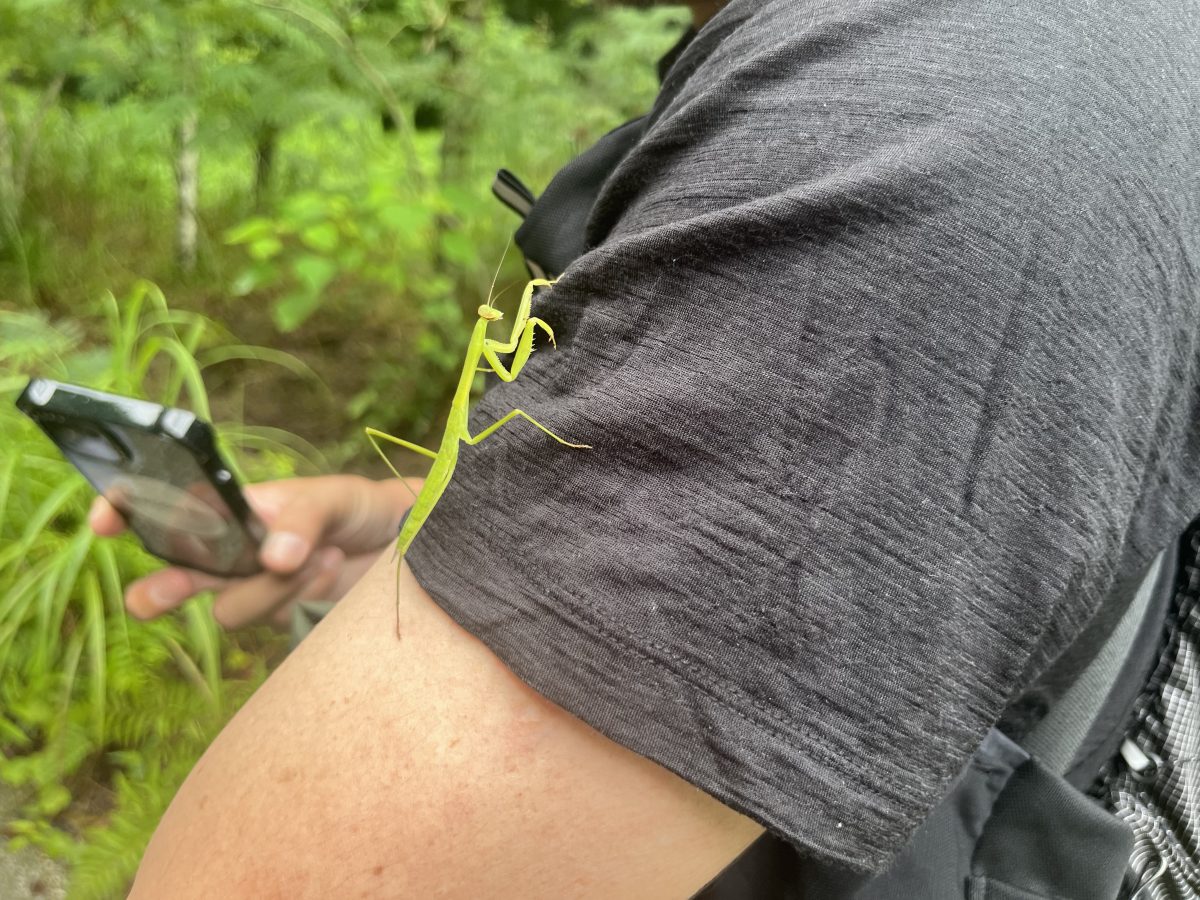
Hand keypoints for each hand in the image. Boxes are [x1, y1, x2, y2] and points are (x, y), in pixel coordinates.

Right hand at [88, 475, 419, 628]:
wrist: (408, 548)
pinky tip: (331, 572)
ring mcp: (256, 592)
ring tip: (323, 552)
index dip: (127, 512)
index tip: (104, 523)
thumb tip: (274, 556)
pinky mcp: (283, 622)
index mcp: (233, 510)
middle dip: (160, 590)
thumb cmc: (361, 509)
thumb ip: (301, 516)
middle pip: (176, 578)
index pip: (168, 510)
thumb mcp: (334, 496)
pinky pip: (273, 626)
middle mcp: (234, 554)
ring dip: (274, 587)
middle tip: (151, 598)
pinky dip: (303, 599)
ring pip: (231, 610)